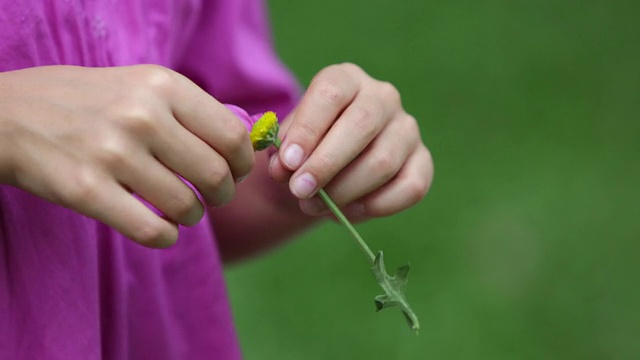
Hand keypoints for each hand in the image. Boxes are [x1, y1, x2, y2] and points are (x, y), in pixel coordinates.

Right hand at [0, 65, 253, 246]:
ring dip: (191, 216)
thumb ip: (190, 111)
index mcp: (163, 85)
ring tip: (180, 209)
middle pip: (215, 175)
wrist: (8, 115)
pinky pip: (152, 231)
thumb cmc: (87, 102)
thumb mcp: (141, 85)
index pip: (232, 136)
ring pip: (186, 207)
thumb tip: (243, 144)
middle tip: (212, 197)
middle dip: (221, 194)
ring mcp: (112, 153)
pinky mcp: (86, 190)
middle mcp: (141, 116)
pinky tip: (161, 229)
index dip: (243, 163)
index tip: (236, 172)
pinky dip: (166, 237)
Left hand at [270, 63, 432, 219]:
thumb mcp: (288, 143)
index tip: (287, 162)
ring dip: (344, 191)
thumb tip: (284, 168)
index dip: (308, 129)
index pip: (331, 93)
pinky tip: (346, 211)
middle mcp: (383, 97)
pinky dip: (375, 206)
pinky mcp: (422, 162)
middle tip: (299, 190)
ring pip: (383, 162)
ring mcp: (407, 129)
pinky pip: (410, 188)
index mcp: (346, 80)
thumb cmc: (307, 147)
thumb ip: (283, 153)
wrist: (333, 166)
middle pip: (361, 125)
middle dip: (326, 163)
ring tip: (313, 206)